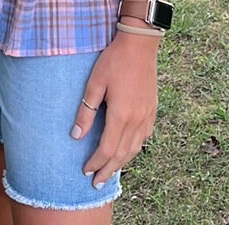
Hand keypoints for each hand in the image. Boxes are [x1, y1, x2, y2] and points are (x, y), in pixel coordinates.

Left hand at [71, 31, 158, 188]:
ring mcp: (147, 115)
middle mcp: (136, 120)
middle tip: (97, 183)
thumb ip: (86, 111)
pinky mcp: (152, 109)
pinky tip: (128, 149)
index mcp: (120, 115)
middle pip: (122, 154)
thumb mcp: (95, 84)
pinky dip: (134, 148)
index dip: (96, 162)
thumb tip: (76, 136)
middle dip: (108, 170)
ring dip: (122, 162)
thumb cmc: (114, 61)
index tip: (86, 170)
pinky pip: (144, 137)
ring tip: (111, 171)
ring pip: (135, 148)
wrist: (139, 44)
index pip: (107, 149)